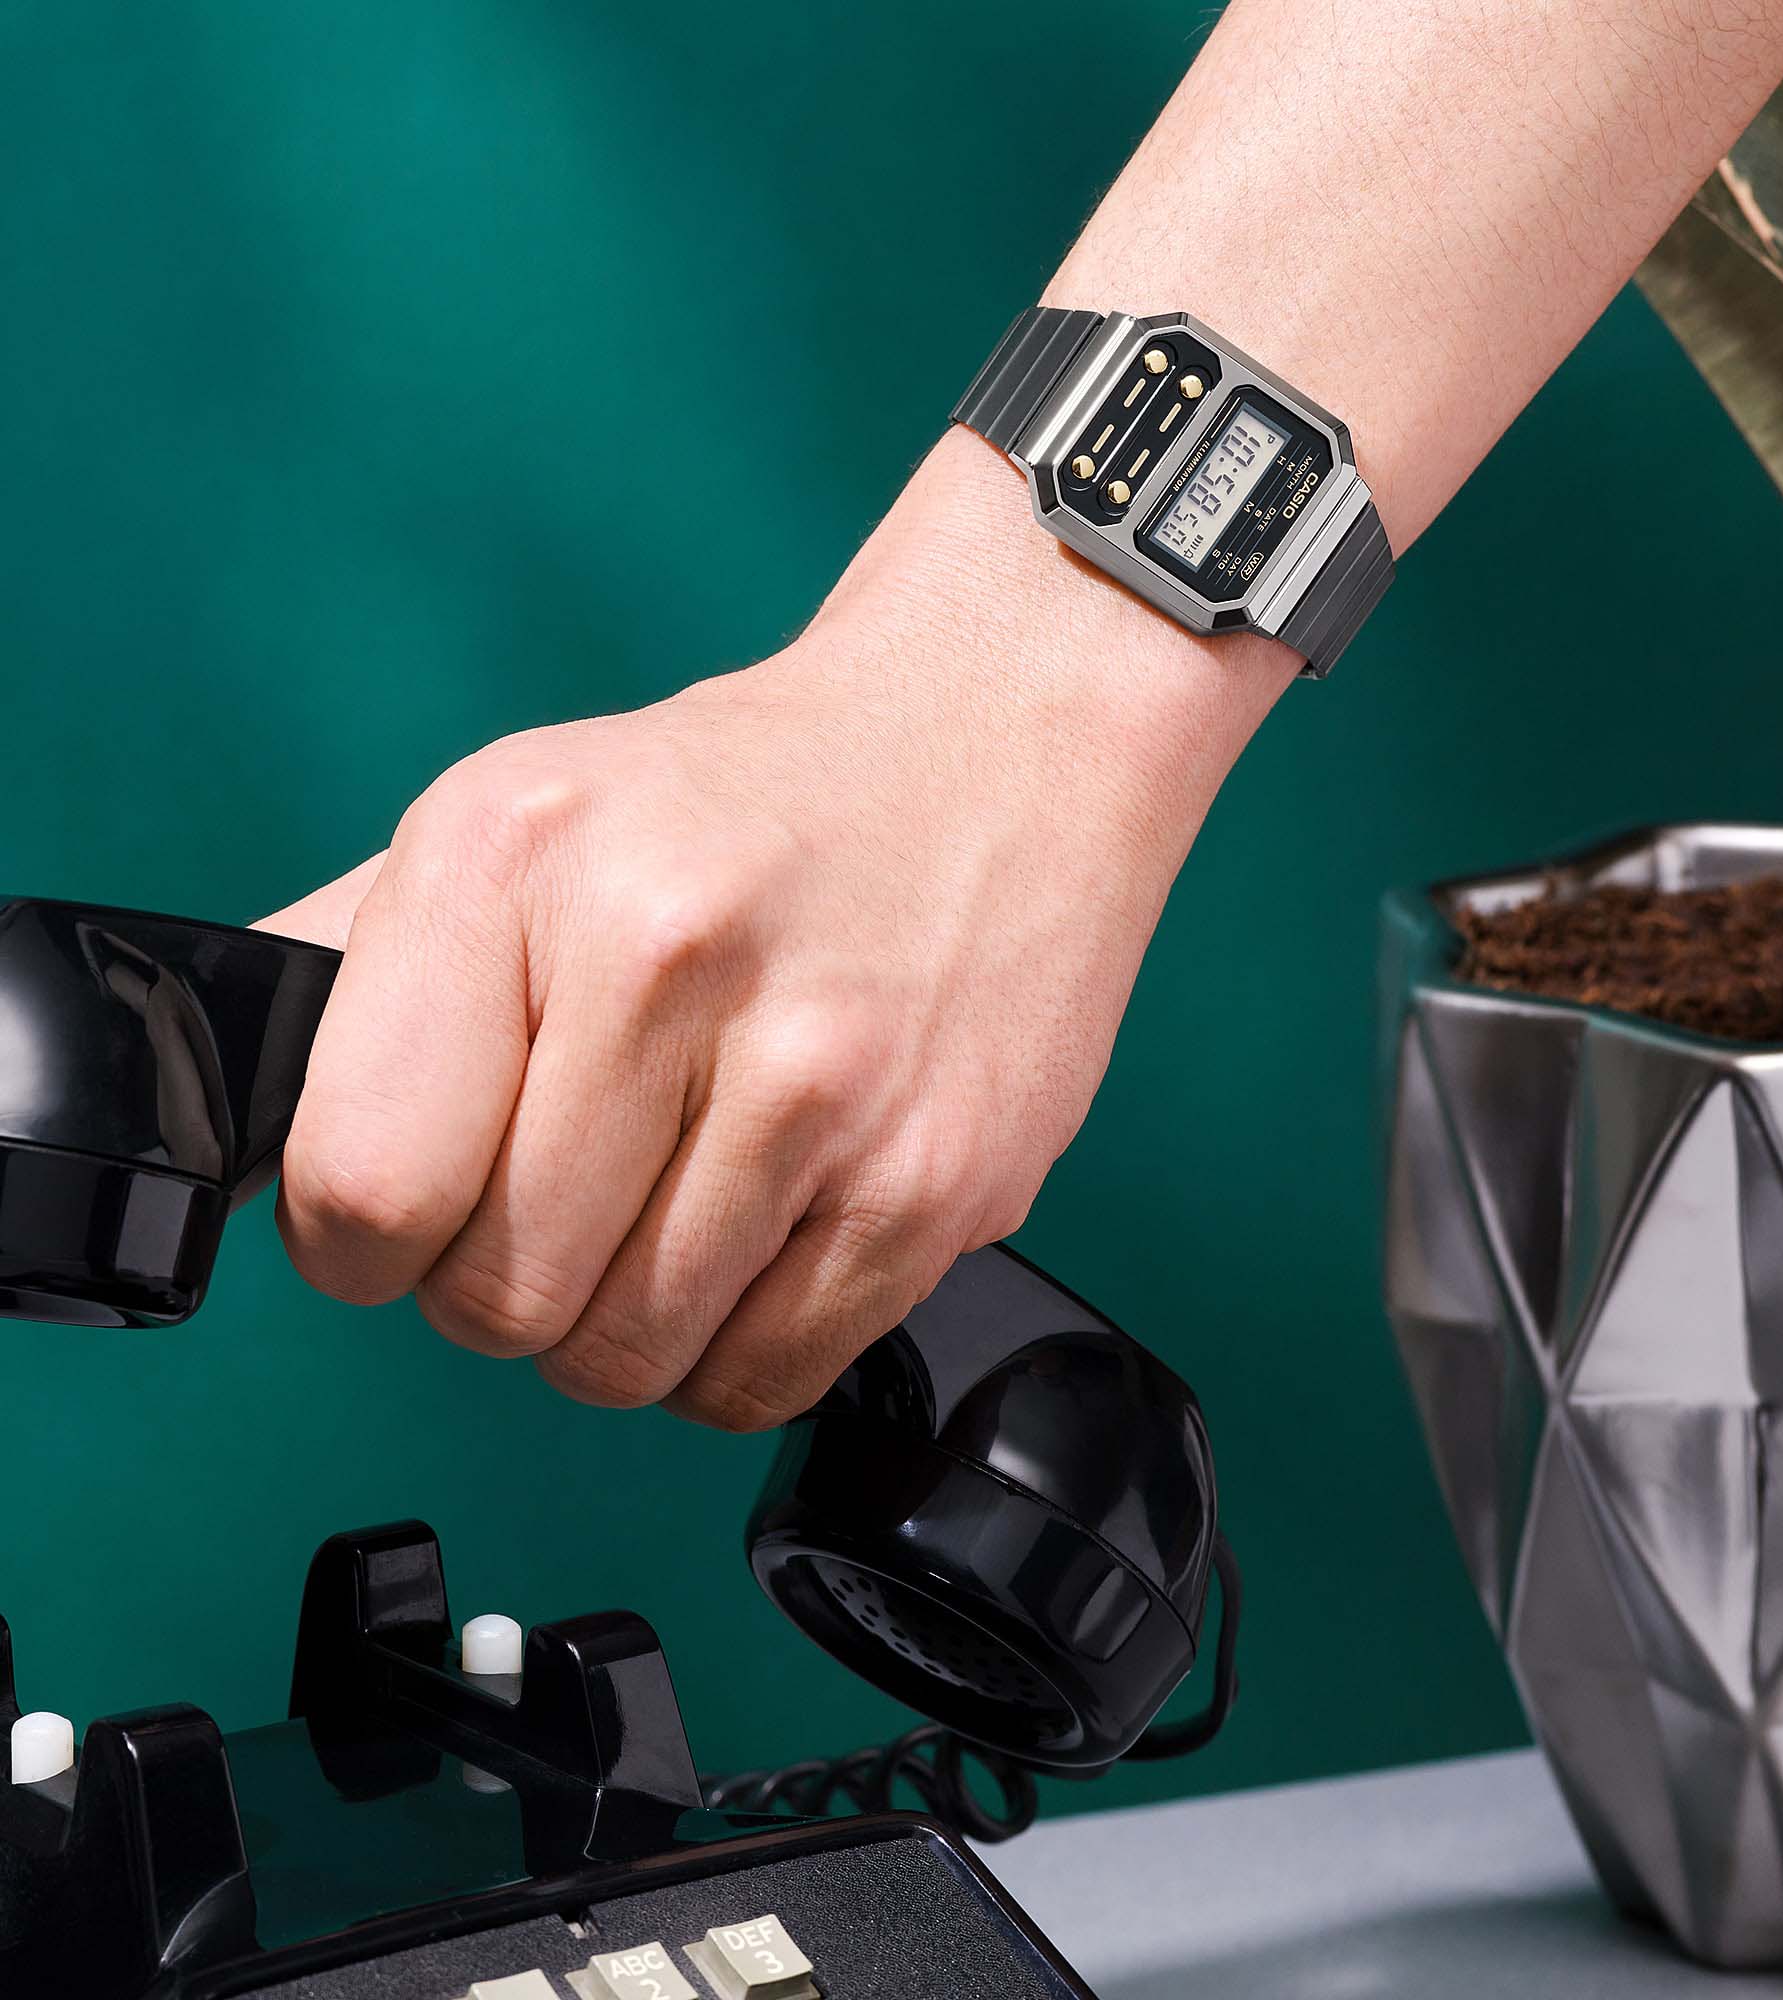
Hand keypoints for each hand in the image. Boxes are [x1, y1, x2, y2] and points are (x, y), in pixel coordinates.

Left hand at [260, 431, 1295, 1427]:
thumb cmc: (742, 801)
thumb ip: (347, 973)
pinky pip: (764, 1382)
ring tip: (685, 1192)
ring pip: (633, 1362)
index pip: (362, 1186)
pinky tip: (767, 1227)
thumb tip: (220, 1142)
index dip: (369, 1238)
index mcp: (515, 862)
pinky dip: (741, 1342)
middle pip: (500, 1303)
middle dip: (510, 1280)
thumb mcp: (513, 819)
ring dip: (631, 1318)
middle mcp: (667, 961)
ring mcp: (819, 1081)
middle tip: (580, 1183)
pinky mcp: (937, 1181)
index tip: (423, 1203)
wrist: (998, 738)